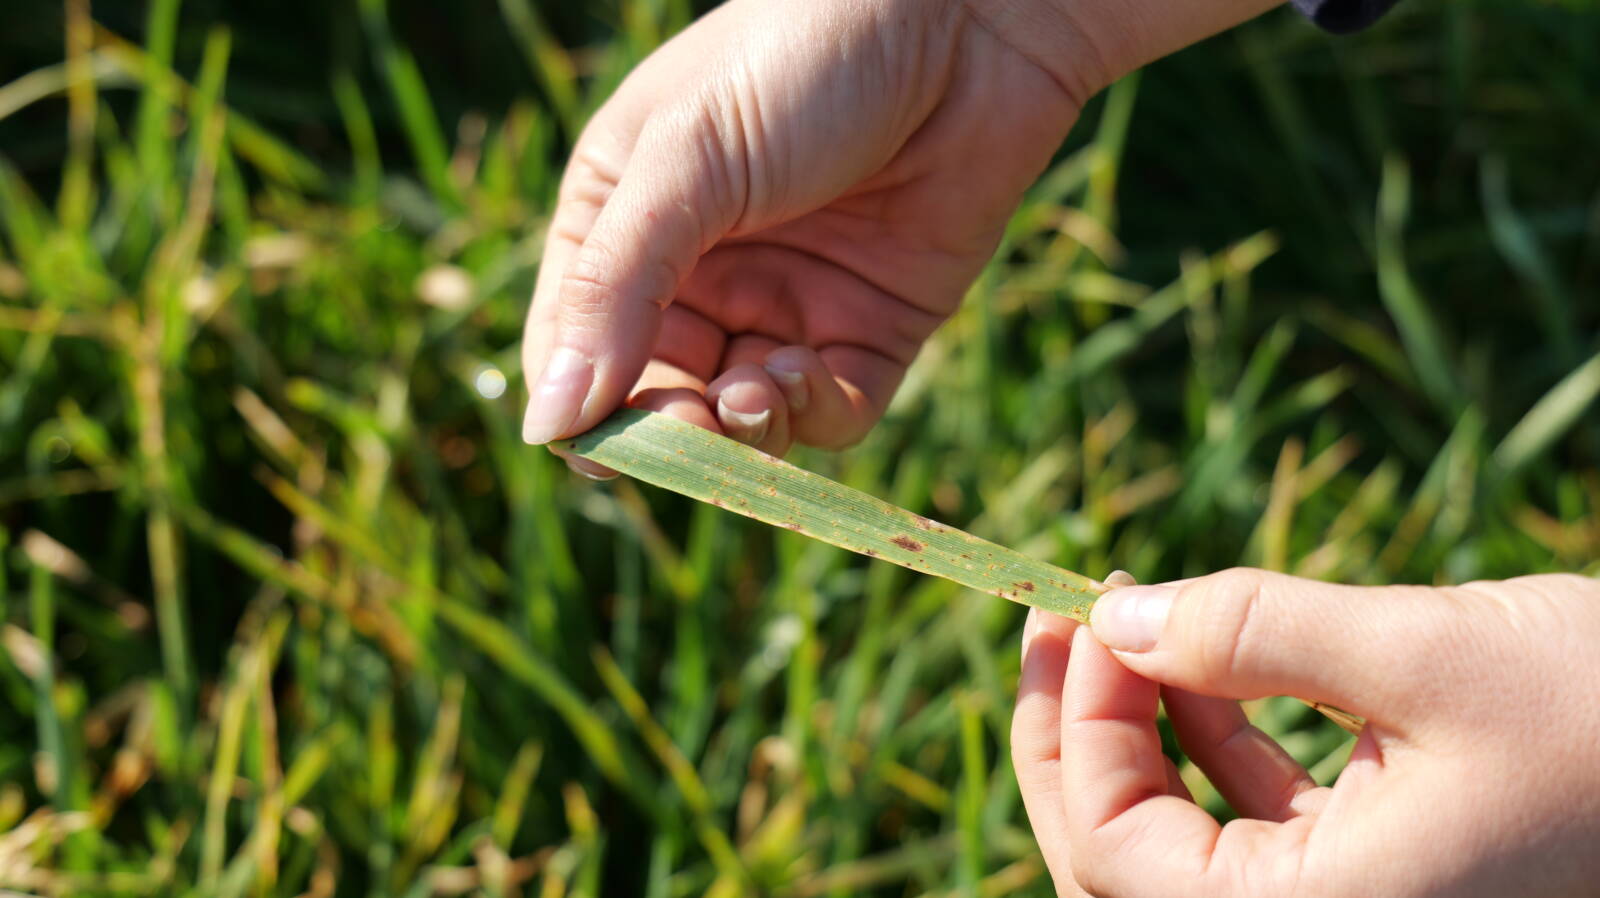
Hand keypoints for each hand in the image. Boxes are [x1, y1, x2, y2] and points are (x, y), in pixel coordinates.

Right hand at [520, 0, 1275, 475]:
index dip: (581, 409)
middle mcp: (701, 276)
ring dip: (739, 430)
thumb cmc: (801, 58)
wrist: (966, 23)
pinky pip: (829, 412)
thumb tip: (545, 425)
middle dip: (669, 431)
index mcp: (625, 224)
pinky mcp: (871, 328)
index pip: (575, 349)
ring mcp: (789, 305)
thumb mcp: (685, 162)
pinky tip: (803, 376)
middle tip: (689, 425)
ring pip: (742, 423)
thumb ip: (614, 288)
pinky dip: (810, 413)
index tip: (595, 446)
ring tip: (750, 395)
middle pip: (659, 400)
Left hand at [1014, 568, 1599, 896]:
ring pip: (1183, 844)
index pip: (1114, 856)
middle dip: (1082, 739)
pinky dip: (1214, 745)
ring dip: (1140, 734)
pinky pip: (1255, 826)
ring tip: (1126, 622)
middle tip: (1064, 624)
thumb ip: (1253, 633)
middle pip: (1127, 862)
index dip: (1071, 732)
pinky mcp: (1384, 873)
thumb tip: (1115, 617)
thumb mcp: (1427, 654)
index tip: (1072, 612)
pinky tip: (1207, 665)